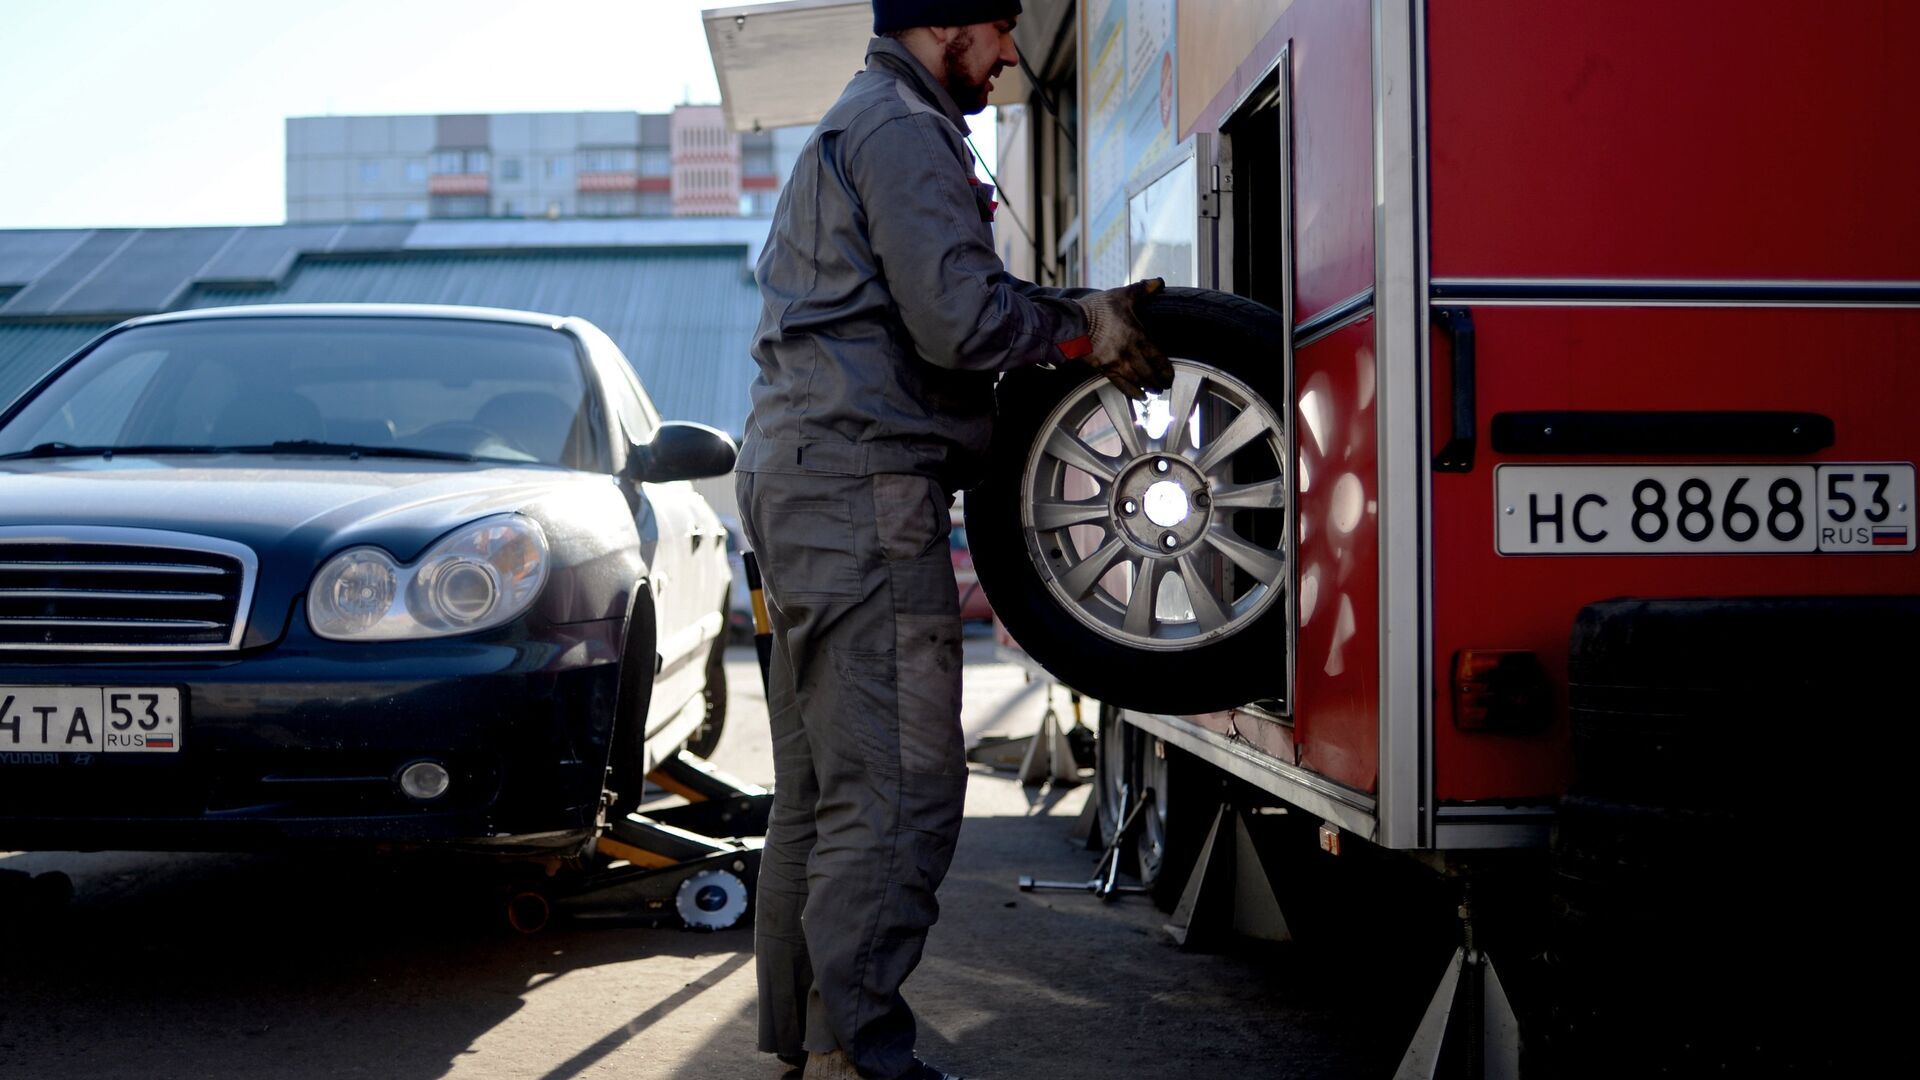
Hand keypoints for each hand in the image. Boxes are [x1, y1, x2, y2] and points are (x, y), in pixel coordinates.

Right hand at [1074, 278, 1172, 399]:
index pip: (1158, 358)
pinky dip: (1132, 393)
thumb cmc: (1096, 309)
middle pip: (1149, 373)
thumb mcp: (1122, 295)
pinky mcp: (1103, 369)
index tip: (1171, 376)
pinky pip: (1121, 385)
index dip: (1166, 370)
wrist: (1071, 323)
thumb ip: (1142, 290)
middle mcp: (1129, 352)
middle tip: (1165, 387)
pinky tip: (1139, 397)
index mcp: (1137, 335)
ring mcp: (1116, 362)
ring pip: (1137, 381)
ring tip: (1154, 391)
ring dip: (1148, 388)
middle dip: (1159, 382)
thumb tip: (1159, 281)